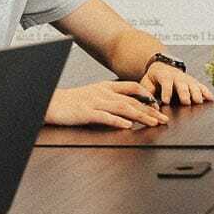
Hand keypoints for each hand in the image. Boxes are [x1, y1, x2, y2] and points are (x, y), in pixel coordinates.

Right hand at [45, 80, 169, 128]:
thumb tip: (125, 109)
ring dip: (140, 116)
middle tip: (163, 118)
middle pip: (132, 100)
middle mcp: (103, 92)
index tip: (158, 105)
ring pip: (123, 108)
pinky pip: (105, 117)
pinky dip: (118, 121)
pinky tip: (128, 127)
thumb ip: (108, 99)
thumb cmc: (70, 102)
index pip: (132, 88)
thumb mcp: (92, 95)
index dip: (147, 95)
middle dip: (150, 110)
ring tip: (153, 123)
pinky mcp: (86, 112)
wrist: (50, 102)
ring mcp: (95, 102)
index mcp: (105, 86)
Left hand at [139, 60, 212, 105]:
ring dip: (196, 94)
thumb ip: (147, 93)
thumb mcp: (146, 83)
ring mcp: (187, 79)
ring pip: (193, 86)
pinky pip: (202, 86)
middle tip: (186, 102)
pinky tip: (211, 99)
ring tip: (198, 102)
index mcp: (164, 75)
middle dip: (184, 94)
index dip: (166, 92)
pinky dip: (206, 92)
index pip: (166, 83)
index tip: (166, 101)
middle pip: (182, 85)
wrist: (162, 65)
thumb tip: (149, 105)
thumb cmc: (154, 78)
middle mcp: (178, 77)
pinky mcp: (194, 82)